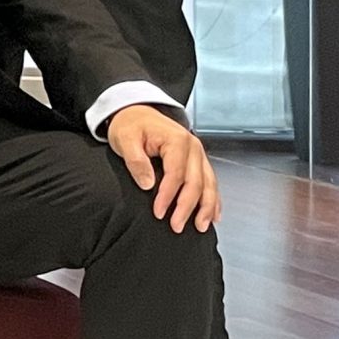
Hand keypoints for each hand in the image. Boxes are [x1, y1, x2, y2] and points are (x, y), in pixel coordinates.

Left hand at [106, 105, 219, 232]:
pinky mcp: (198, 161)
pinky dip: (213, 200)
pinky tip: (213, 215)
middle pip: (196, 182)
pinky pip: (210, 182)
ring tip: (200, 226)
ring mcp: (198, 154)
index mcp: (177, 140)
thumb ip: (136, 161)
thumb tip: (148, 184)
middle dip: (187, 207)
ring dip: (206, 207)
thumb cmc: (130, 125)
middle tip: (176, 226)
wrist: (136, 112)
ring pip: (209, 184)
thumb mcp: (125, 139)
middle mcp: (193, 147)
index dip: (168, 195)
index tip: (159, 212)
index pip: (176, 174)